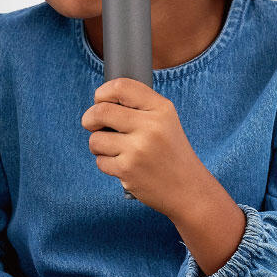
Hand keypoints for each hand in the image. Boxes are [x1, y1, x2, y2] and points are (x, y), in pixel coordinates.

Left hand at [82, 78, 246, 274]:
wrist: (188, 189)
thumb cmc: (170, 151)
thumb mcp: (165, 120)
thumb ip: (138, 105)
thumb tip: (100, 100)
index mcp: (161, 108)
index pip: (121, 87)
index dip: (102, 92)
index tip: (99, 100)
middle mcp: (151, 126)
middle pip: (101, 111)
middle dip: (89, 118)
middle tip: (91, 124)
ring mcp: (138, 149)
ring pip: (96, 138)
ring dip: (97, 144)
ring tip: (112, 149)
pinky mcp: (128, 170)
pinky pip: (100, 160)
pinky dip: (106, 163)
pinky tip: (122, 165)